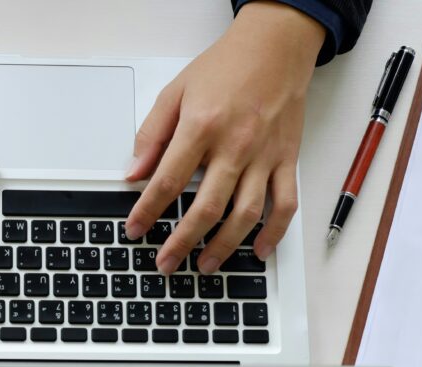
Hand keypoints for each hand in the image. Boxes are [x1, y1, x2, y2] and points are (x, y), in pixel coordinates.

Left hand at [124, 1, 324, 274]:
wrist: (275, 46)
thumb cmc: (226, 66)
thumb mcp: (176, 91)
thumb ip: (152, 134)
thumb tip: (134, 172)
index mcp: (202, 126)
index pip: (168, 180)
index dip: (147, 211)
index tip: (135, 229)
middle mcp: (235, 145)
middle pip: (206, 207)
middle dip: (182, 241)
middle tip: (166, 263)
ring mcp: (264, 156)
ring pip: (245, 214)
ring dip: (224, 246)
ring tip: (205, 266)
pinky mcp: (286, 160)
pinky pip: (284, 203)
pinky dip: (274, 232)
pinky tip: (258, 251)